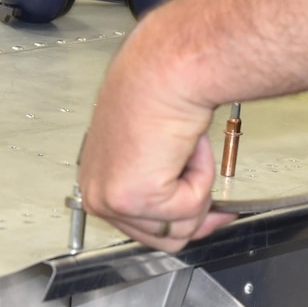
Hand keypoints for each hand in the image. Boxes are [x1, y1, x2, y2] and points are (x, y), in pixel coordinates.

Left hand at [78, 17, 237, 251]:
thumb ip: (172, 188)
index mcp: (98, 181)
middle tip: (209, 190)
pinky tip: (186, 146)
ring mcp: (112, 200)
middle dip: (194, 213)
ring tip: (186, 149)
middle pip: (160, 238)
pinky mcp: (134, 198)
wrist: (164, 68)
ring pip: (178, 229)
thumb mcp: (161, 152)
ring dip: (198, 188)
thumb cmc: (158, 90)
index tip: (209, 214)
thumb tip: (206, 216)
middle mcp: (97, 194)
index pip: (141, 227)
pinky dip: (202, 176)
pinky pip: (190, 207)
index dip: (180, 221)